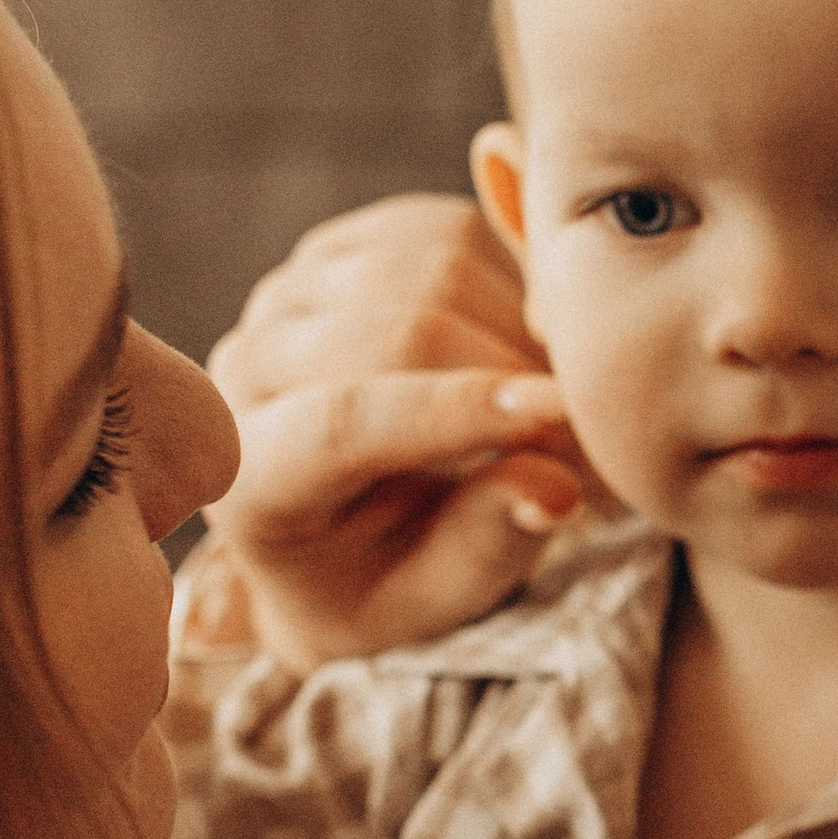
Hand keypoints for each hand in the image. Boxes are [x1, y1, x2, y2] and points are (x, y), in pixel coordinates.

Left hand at [204, 195, 595, 666]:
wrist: (329, 526)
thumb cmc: (378, 579)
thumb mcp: (422, 606)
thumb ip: (481, 551)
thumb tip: (555, 488)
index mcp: (247, 472)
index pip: (341, 420)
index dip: (457, 411)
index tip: (560, 416)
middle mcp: (248, 364)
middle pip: (397, 327)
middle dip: (514, 374)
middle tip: (590, 438)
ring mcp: (289, 291)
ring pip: (430, 266)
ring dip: (521, 330)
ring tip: (558, 405)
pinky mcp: (342, 246)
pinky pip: (448, 232)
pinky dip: (508, 281)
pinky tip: (525, 350)